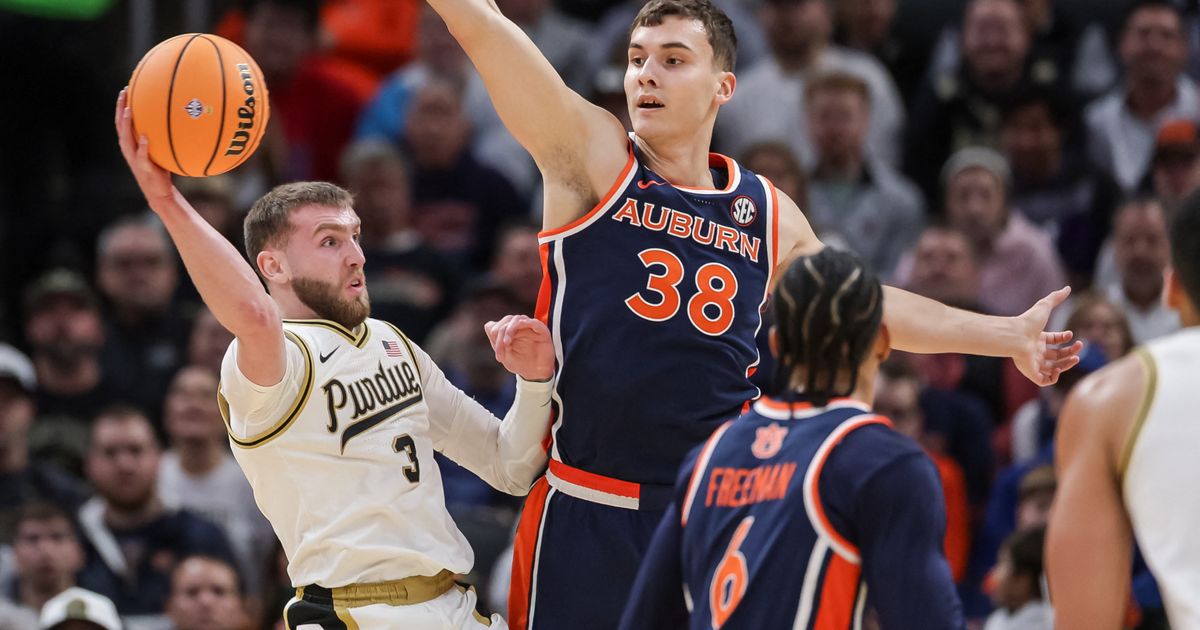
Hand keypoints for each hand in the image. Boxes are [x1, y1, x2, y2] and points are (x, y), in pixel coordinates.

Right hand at [114, 88, 173, 203]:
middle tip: (123, 92)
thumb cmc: (161, 169)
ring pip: (126, 139)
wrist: (159, 192)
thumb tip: (177, 120)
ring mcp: (135, 159)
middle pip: (120, 125)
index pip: (122, 122)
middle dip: (120, 108)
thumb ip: (161, 137)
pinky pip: (142, 156)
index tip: (125, 90)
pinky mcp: (144, 168)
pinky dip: (142, 146)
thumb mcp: (160, 151)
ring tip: (128, 111)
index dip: (121, 106)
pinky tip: (144, 137)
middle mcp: (129, 149)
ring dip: (126, 124)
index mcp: (131, 144)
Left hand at [485, 315, 553, 381]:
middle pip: (505, 321)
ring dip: (509, 330)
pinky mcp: (542, 331)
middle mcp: (518, 327)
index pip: (496, 325)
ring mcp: (530, 327)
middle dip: (499, 335)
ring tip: (506, 344)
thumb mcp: (505, 356)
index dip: (494, 336)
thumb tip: (490, 327)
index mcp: (508, 332)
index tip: (499, 354)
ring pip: (516, 319)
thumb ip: (498, 342)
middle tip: (500, 352)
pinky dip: (526, 323)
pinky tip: (521, 326)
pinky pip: (534, 322)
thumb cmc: (520, 363)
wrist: (536, 373)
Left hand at [1013, 287, 1083, 385]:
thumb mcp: (1044, 306)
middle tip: (1079, 346)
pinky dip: (1055, 377)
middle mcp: (1036, 352)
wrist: (1015, 336)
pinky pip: (1045, 381)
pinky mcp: (1032, 373)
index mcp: (1037, 339)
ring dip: (1067, 364)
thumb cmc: (1028, 322)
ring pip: (1054, 369)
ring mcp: (1034, 363)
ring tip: (1076, 358)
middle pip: (1057, 355)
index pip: (1053, 341)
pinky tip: (1060, 368)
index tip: (1070, 335)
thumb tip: (1068, 287)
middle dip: (1070, 351)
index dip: (1064, 339)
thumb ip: (1055, 297)